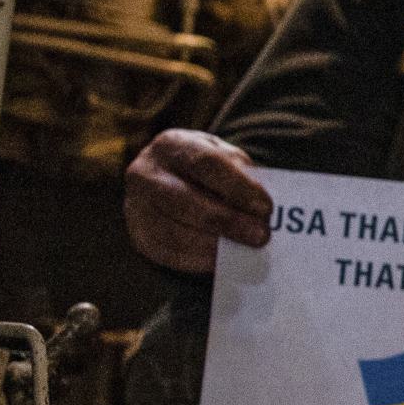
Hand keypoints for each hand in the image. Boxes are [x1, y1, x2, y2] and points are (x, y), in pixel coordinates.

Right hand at [124, 129, 272, 273]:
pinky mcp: (140, 236)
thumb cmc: (210, 172)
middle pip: (185, 200)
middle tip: (261, 235)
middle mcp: (145, 173)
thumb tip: (263, 211)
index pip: (205, 163)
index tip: (266, 207)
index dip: (237, 187)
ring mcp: (136, 206)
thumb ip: (243, 178)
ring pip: (174, 231)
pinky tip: (222, 260)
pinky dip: (198, 259)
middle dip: (227, 220)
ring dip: (214, 245)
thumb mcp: (227, 160)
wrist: (173, 182)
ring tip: (245, 250)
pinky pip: (168, 253)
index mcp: (172, 144)